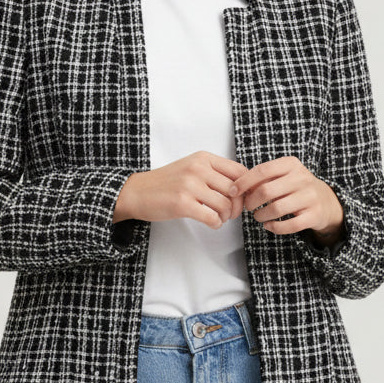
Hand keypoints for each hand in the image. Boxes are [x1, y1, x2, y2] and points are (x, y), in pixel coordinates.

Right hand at [114, 151, 248, 229]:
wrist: (137, 192)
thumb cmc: (166, 182)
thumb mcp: (191, 167)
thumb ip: (214, 172)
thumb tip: (242, 188)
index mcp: (203, 158)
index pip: (239, 171)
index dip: (246, 188)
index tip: (242, 198)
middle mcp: (198, 168)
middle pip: (235, 190)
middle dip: (237, 206)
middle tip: (231, 213)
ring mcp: (190, 185)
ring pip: (225, 205)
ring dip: (226, 217)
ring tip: (219, 218)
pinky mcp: (182, 204)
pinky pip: (212, 217)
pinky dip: (216, 224)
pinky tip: (211, 223)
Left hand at [228, 156, 343, 240]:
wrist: (326, 201)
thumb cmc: (295, 187)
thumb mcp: (283, 175)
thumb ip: (262, 178)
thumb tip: (236, 186)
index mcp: (291, 164)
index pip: (262, 170)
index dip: (244, 182)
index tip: (233, 191)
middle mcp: (302, 178)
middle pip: (266, 191)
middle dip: (251, 202)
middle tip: (248, 207)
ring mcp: (310, 197)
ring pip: (276, 209)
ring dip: (261, 215)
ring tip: (258, 216)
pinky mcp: (314, 215)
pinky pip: (289, 225)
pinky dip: (274, 227)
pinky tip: (269, 225)